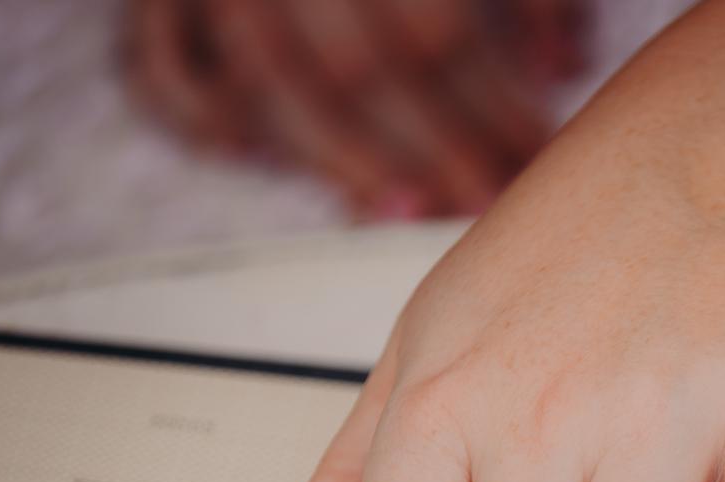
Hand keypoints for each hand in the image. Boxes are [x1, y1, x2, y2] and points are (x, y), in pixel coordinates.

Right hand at [123, 0, 579, 215]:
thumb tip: (561, 62)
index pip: (442, 28)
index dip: (495, 109)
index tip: (534, 161)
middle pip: (362, 67)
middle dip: (434, 150)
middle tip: (485, 202)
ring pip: (274, 81)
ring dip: (347, 158)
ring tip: (410, 209)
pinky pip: (163, 69)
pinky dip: (207, 121)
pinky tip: (261, 160)